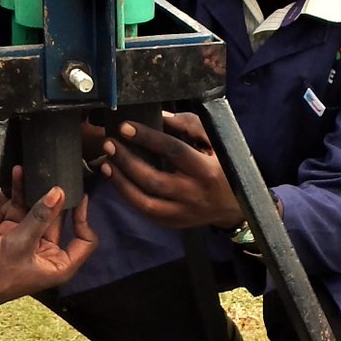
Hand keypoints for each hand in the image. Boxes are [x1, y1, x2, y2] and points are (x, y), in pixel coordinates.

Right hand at [0, 168, 95, 309]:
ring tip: (31, 171)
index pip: (84, 241)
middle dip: (54, 197)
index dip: (84, 219)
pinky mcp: (9, 230)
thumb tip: (58, 193)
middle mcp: (44, 250)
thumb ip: (39, 217)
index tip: (79, 197)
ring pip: (37, 208)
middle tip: (54, 175)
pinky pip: (17, 206)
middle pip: (58, 217)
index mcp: (57, 263)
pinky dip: (16, 192)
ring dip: (33, 190)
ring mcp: (27, 238)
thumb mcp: (20, 245)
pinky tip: (16, 176)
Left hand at [99, 111, 243, 229]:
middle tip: (110, 143)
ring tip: (106, 162)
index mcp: (205, 170)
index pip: (173, 151)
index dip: (148, 137)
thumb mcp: (215, 140)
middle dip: (127, 161)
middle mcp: (193, 194)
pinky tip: (117, 180)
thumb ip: (189, 126)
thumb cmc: (223, 165)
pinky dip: (128, 196)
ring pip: (145, 202)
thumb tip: (159, 116)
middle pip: (153, 179)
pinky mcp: (174, 223)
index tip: (125, 127)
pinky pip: (146, 213)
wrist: (235, 204)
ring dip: (121, 182)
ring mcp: (182, 213)